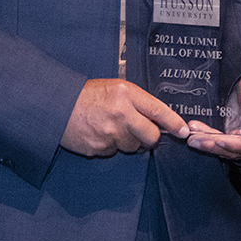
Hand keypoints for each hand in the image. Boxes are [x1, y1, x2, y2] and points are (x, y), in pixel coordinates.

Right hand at [61, 78, 186, 156]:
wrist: (56, 106)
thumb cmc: (87, 96)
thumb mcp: (115, 88)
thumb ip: (137, 101)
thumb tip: (159, 118)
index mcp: (126, 94)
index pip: (158, 110)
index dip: (174, 123)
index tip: (183, 131)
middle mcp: (120, 113)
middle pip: (151, 136)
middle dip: (150, 137)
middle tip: (141, 131)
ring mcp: (109, 132)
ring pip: (133, 146)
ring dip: (128, 141)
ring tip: (112, 127)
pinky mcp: (98, 147)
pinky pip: (114, 152)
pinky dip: (110, 146)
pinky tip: (100, 133)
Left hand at [184, 73, 240, 160]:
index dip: (236, 145)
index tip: (218, 141)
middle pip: (238, 151)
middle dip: (214, 146)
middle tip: (194, 139)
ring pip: (228, 151)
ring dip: (209, 144)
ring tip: (192, 137)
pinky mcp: (240, 143)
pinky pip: (224, 146)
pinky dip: (210, 141)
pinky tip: (197, 134)